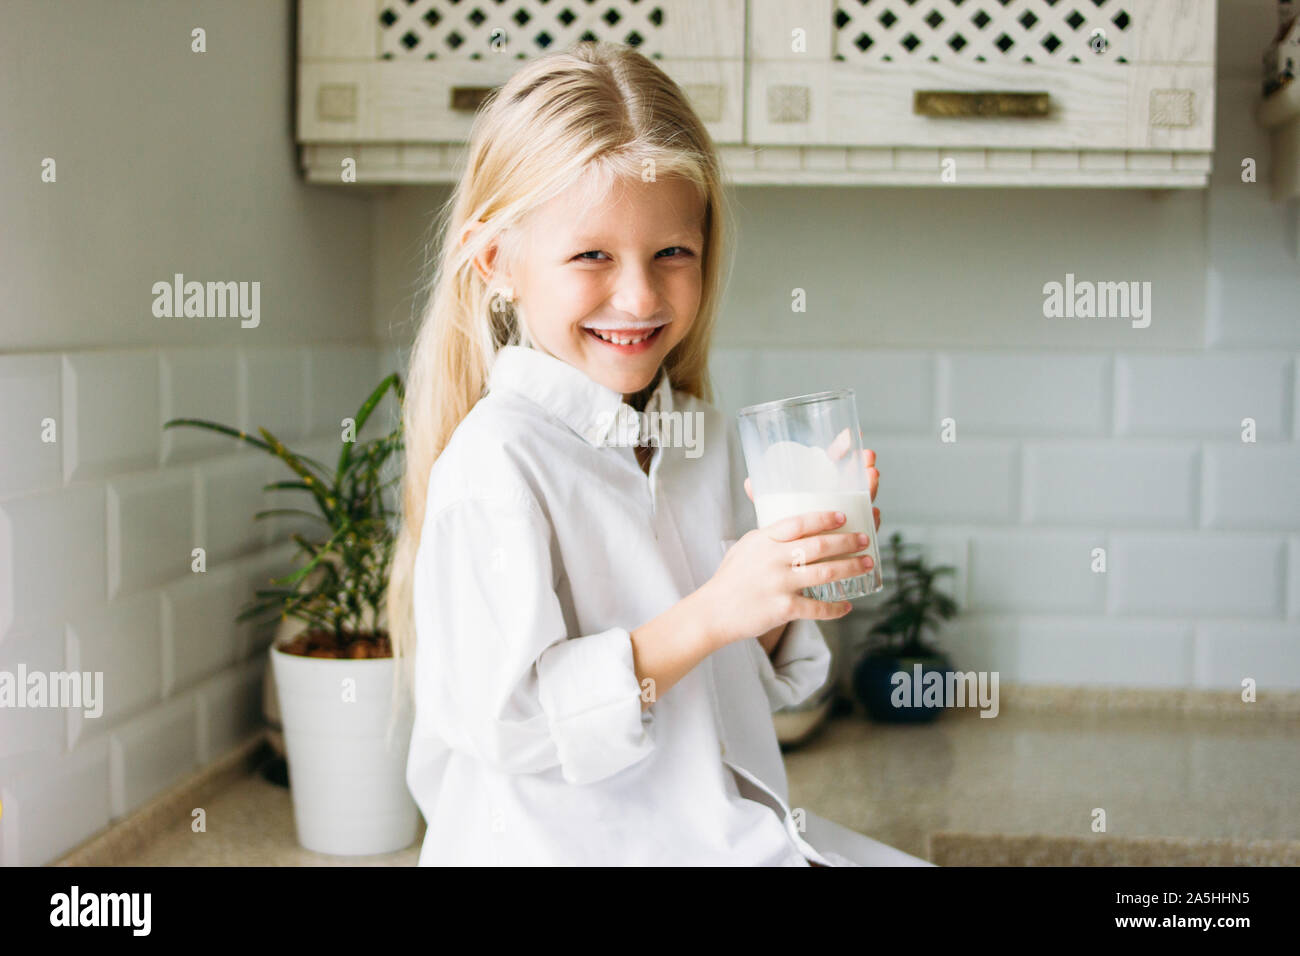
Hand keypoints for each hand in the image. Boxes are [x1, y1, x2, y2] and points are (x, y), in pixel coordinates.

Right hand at [697, 510, 871, 650]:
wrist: (714, 612)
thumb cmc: (730, 578)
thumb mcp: (745, 547)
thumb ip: (769, 536)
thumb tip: (795, 527)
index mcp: (764, 540)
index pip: (799, 523)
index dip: (823, 518)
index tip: (842, 517)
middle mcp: (773, 559)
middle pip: (819, 546)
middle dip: (848, 542)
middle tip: (865, 540)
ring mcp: (779, 584)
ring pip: (825, 572)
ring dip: (851, 568)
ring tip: (867, 564)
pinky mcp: (783, 608)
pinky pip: (817, 607)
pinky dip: (835, 608)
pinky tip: (847, 606)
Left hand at [744, 431, 881, 530]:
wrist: (792, 566)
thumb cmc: (787, 534)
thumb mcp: (776, 511)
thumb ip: (765, 497)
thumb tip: (749, 483)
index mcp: (823, 488)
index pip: (836, 463)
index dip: (843, 449)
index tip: (850, 435)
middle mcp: (840, 500)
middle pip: (856, 479)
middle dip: (864, 465)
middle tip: (867, 457)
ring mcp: (850, 517)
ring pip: (864, 500)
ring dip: (871, 486)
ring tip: (871, 475)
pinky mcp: (854, 537)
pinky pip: (866, 527)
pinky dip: (872, 520)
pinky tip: (873, 512)